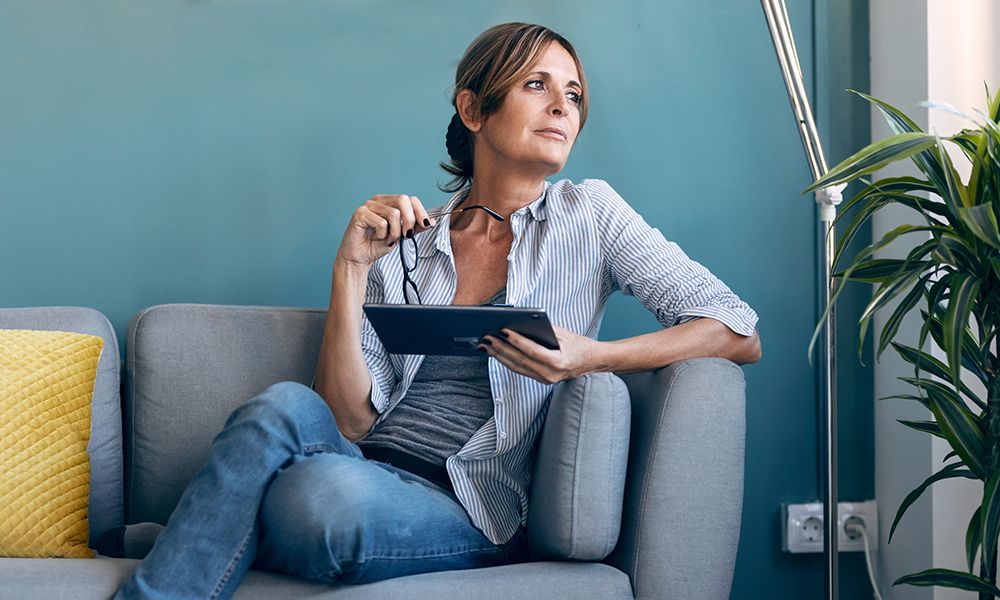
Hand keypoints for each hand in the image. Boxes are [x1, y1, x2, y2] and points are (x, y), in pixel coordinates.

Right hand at [335, 195, 436, 267]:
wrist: (360, 258)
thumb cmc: (377, 245)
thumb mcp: (401, 235)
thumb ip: (415, 227)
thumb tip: (431, 221)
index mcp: (390, 202)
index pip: (410, 199)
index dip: (421, 212)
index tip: (426, 225)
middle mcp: (379, 200)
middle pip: (403, 200)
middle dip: (410, 220)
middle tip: (406, 235)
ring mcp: (368, 205)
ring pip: (394, 213)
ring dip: (394, 232)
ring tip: (387, 239)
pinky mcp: (360, 213)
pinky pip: (381, 222)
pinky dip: (382, 234)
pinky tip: (376, 237)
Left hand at [480, 324, 604, 383]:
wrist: (592, 362)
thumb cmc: (580, 345)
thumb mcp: (565, 334)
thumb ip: (545, 330)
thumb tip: (521, 323)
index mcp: (559, 363)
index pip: (532, 351)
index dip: (517, 341)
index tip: (503, 331)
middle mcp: (550, 375)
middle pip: (520, 361)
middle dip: (501, 349)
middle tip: (486, 337)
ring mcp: (545, 380)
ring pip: (517, 367)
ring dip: (499, 356)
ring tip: (485, 344)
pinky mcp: (540, 380)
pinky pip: (520, 370)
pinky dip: (506, 360)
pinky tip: (496, 352)